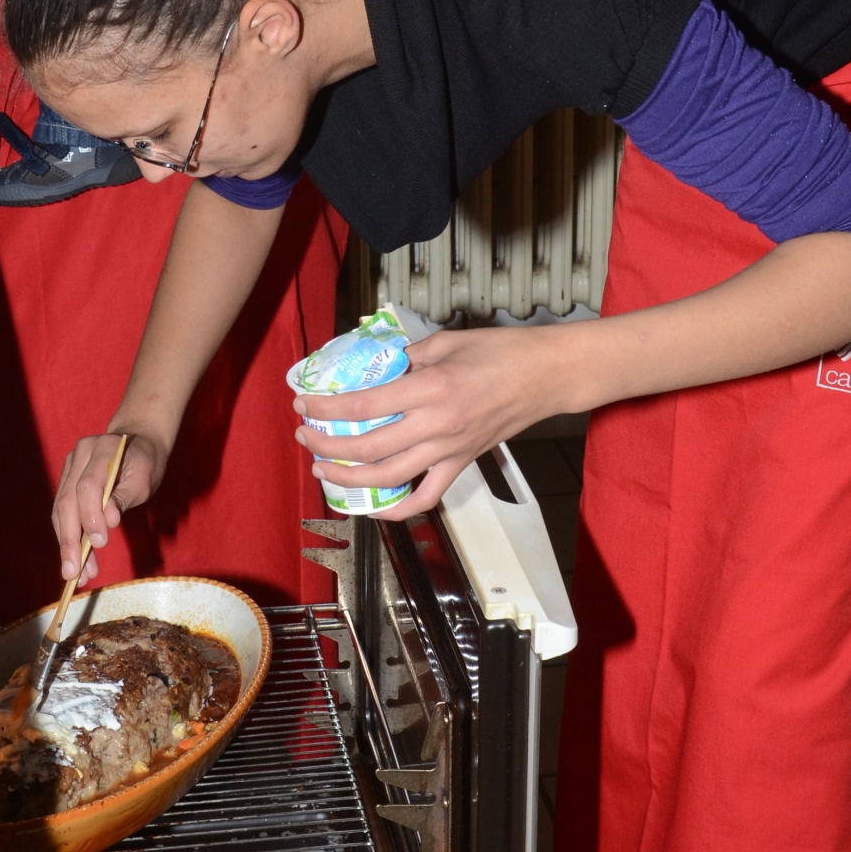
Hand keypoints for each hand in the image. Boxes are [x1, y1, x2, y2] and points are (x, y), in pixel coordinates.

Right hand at [52, 428, 168, 581]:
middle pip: (67, 501)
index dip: (91, 515)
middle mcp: (81, 454)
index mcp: (103, 448)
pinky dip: (70, 538)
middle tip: (74, 572)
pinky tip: (79, 562)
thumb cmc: (145, 464)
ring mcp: (70, 465)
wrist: (138, 443)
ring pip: (61, 510)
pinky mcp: (66, 479)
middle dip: (70, 540)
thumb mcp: (144, 479)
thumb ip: (125, 497)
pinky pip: (63, 512)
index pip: (88, 486)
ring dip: (68, 545)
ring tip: (78, 574)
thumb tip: (109, 520)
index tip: (100, 543)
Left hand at [293, 325, 568, 517]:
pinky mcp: (461, 464)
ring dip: (349, 478)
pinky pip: (426, 497)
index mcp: (431, 388)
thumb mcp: (445, 342)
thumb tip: (376, 369)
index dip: (327, 408)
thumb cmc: (500, 352)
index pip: (364, 405)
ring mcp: (449, 450)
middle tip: (306, 435)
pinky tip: (373, 506)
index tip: (304, 403)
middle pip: (368, 447)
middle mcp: (436, 425)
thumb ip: (406, 358)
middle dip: (327, 445)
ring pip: (389, 478)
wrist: (545, 376)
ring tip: (323, 468)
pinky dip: (397, 509)